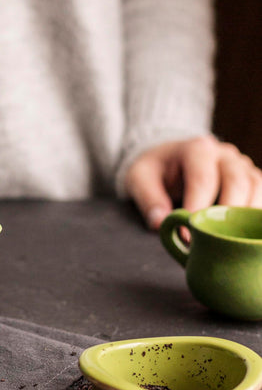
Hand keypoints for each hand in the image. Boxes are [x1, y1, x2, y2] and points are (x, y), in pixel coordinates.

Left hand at [124, 136, 261, 229]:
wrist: (167, 157)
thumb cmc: (154, 169)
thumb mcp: (139, 179)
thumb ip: (148, 199)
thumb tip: (160, 223)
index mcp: (197, 149)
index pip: (203, 180)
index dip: (198, 209)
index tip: (188, 234)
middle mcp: (224, 154)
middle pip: (237, 182)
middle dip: (227, 215)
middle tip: (212, 240)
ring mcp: (240, 165)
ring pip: (256, 186)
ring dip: (247, 215)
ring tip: (230, 239)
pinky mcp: (249, 178)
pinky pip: (261, 194)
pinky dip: (255, 213)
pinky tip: (242, 233)